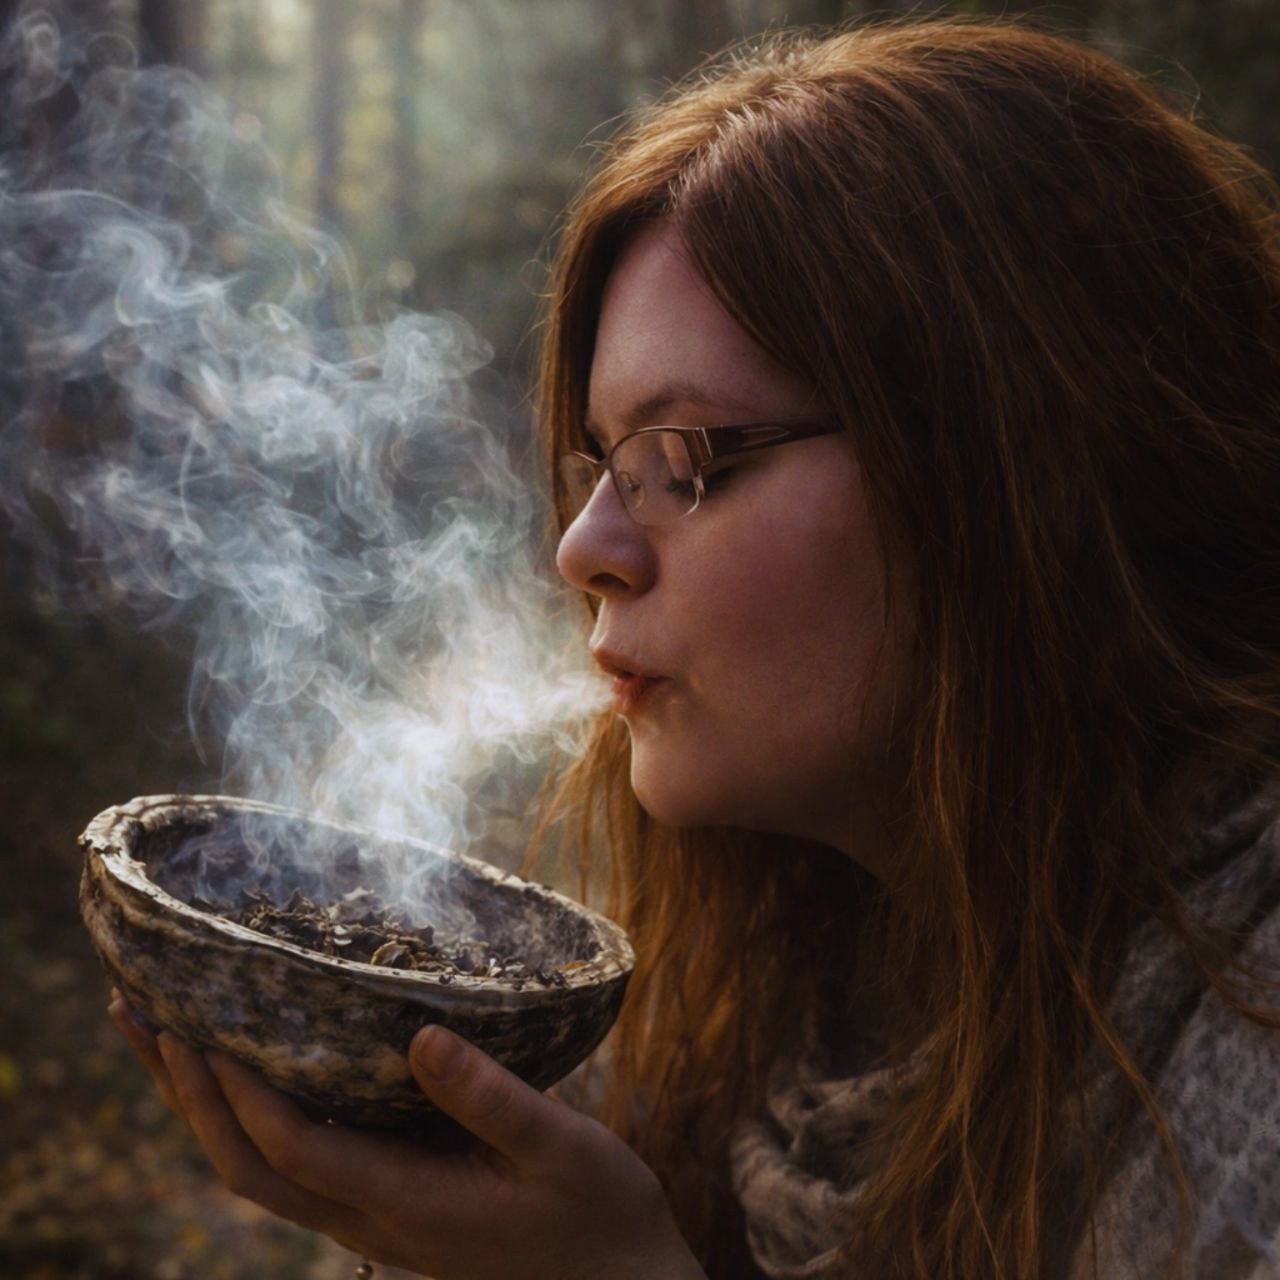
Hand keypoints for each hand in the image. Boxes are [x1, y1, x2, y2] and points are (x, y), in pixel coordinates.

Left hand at [108, 991, 705, 1279]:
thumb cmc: (597, 1215)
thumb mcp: (559, 1147)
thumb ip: (490, 1096)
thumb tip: (419, 1036)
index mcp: (407, 1204)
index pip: (294, 1150)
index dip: (240, 1090)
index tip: (202, 1022)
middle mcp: (372, 1218)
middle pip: (247, 1167)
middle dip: (186, 1093)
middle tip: (137, 1012)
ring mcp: (375, 1218)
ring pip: (260, 1171)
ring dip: (203, 1106)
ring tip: (165, 1035)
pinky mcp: (390, 1205)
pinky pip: (295, 1164)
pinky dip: (250, 1116)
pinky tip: (253, 1072)